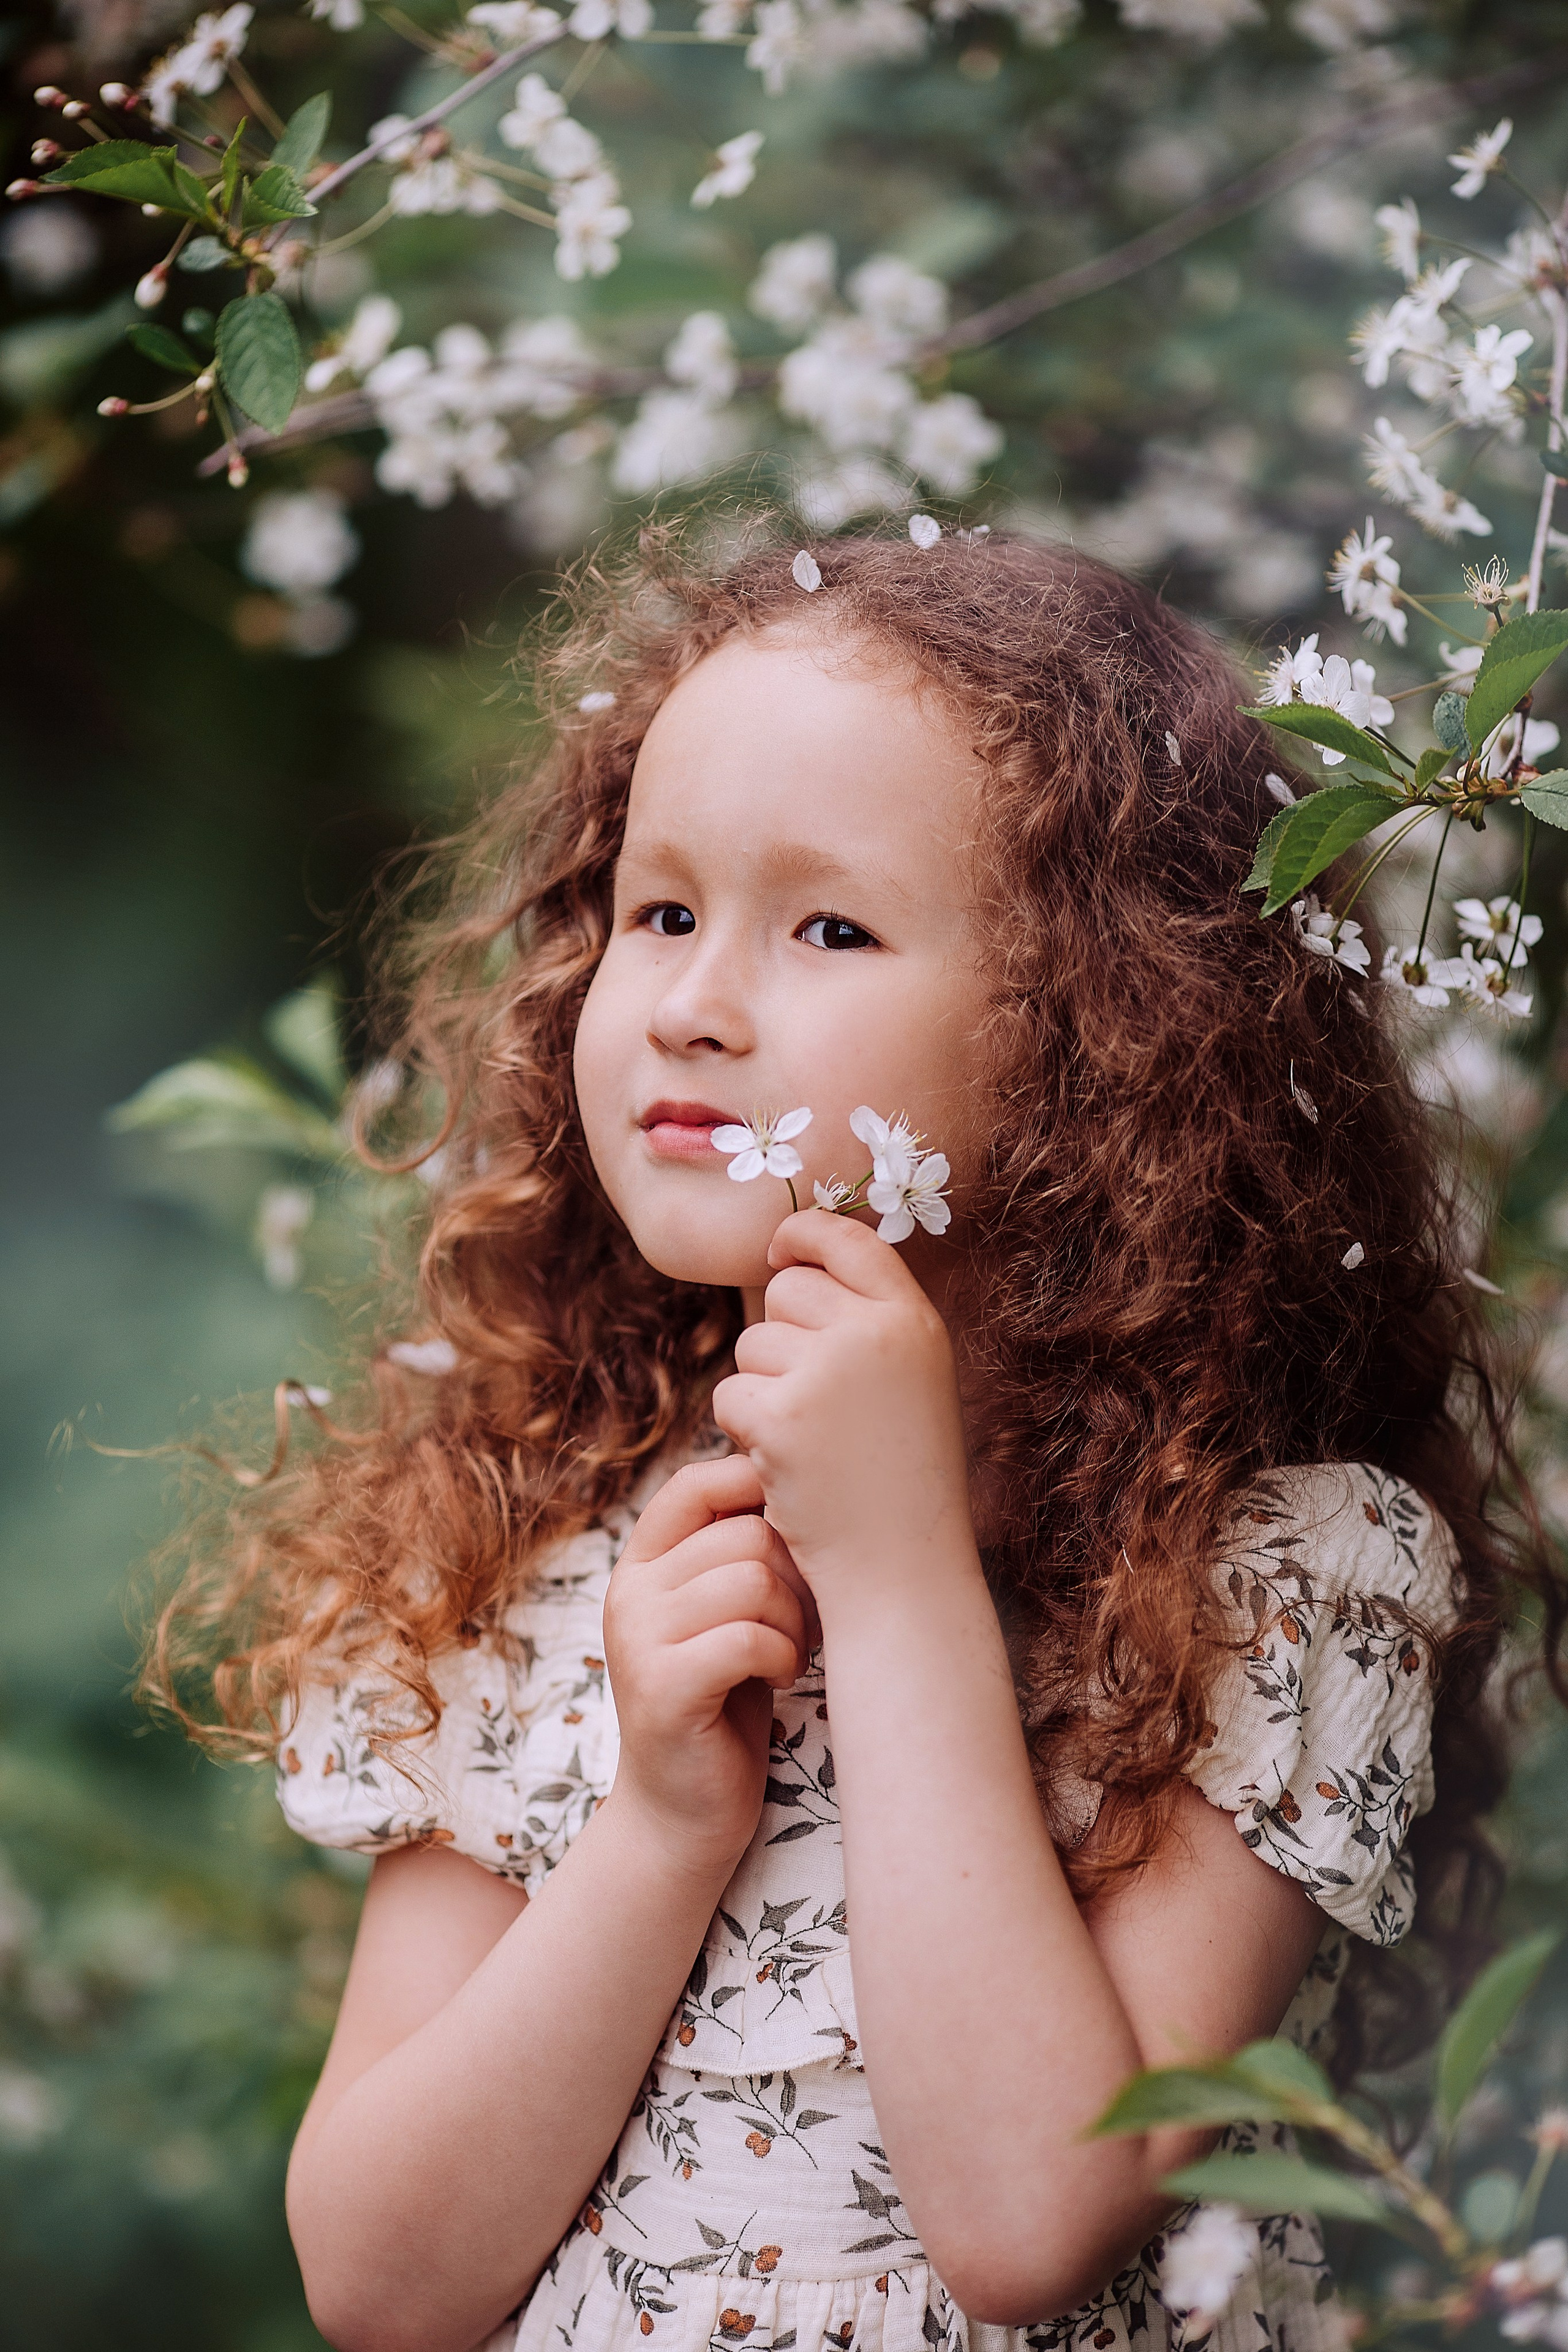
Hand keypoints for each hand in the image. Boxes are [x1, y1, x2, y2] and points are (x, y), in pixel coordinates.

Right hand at [601, 1454, 819, 1875]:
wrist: (682, 1814)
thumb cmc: (724, 1701)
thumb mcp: (726, 1612)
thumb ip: (740, 1551)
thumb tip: (805, 1482)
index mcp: (641, 1563)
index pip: (698, 1483)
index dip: (761, 1492)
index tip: (799, 1541)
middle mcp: (629, 1592)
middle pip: (745, 1531)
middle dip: (797, 1576)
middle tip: (801, 1624)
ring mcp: (638, 1639)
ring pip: (752, 1580)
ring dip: (793, 1621)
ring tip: (788, 1654)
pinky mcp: (663, 1689)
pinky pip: (748, 1637)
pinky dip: (783, 1657)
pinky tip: (778, 1681)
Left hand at [711, 1211, 978, 1618]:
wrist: (903, 1569)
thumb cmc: (902, 1479)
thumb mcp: (912, 1382)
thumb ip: (867, 1324)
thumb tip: (795, 1264)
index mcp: (913, 1320)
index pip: (848, 1237)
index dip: (805, 1233)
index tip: (781, 1250)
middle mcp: (873, 1334)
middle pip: (785, 1289)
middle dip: (780, 1335)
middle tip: (814, 1400)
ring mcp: (826, 1373)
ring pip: (751, 1344)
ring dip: (762, 1388)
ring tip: (810, 1440)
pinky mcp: (781, 1417)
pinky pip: (729, 1393)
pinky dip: (743, 1429)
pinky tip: (784, 1464)